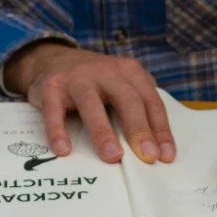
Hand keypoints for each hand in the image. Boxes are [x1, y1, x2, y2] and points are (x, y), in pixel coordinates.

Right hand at [3, 43, 175, 164]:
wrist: (52, 59)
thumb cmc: (95, 82)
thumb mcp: (120, 84)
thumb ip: (137, 108)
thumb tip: (153, 149)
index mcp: (129, 72)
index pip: (150, 102)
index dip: (160, 129)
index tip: (165, 156)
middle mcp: (106, 71)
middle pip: (127, 100)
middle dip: (139, 129)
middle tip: (147, 156)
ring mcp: (77, 78)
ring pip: (92, 105)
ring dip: (103, 132)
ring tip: (112, 157)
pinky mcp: (51, 87)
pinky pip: (54, 112)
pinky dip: (58, 131)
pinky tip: (64, 150)